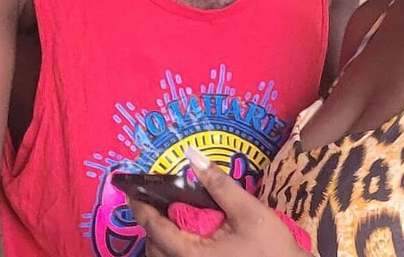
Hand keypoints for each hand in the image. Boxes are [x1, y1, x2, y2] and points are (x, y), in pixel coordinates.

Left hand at [130, 147, 309, 256]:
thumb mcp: (248, 211)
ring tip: (171, 218)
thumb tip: (193, 156)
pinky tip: (189, 236)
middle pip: (154, 247)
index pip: (154, 228)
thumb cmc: (271, 248)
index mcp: (192, 253)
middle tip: (155, 202)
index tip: (132, 192)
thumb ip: (219, 184)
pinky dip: (175, 248)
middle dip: (150, 225)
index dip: (140, 208)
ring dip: (162, 239)